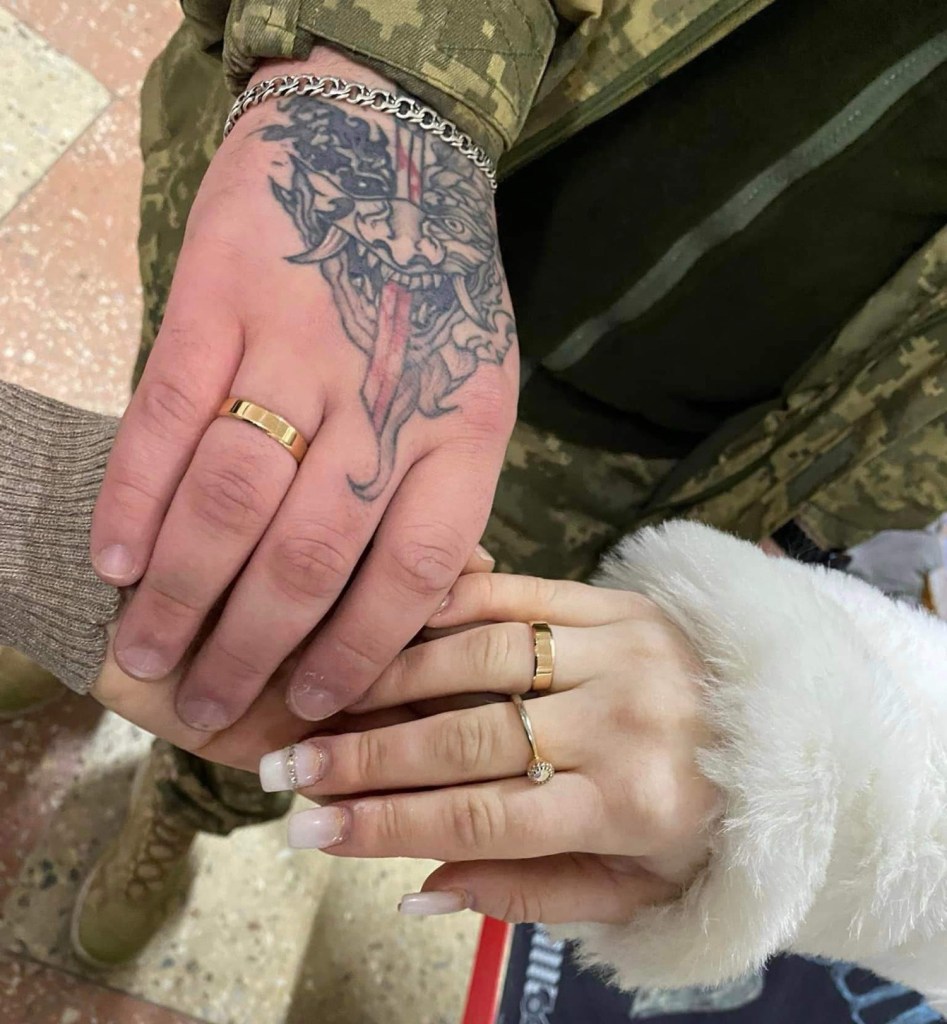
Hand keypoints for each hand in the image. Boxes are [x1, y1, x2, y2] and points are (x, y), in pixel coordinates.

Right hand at [90, 48, 517, 731]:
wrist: (385, 146)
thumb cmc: (437, 291)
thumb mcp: (477, 390)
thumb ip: (436, 490)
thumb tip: (386, 612)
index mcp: (465, 429)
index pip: (414, 572)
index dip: (356, 652)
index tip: (308, 705)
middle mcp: (384, 397)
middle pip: (311, 555)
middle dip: (252, 649)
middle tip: (208, 706)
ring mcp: (297, 347)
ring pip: (233, 499)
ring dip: (181, 594)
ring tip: (146, 655)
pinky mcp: (219, 300)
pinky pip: (168, 417)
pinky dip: (133, 497)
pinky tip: (112, 561)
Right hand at [267, 573, 719, 925]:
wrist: (792, 736)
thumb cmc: (703, 828)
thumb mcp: (632, 889)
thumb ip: (528, 891)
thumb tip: (415, 890)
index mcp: (631, 805)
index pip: (485, 818)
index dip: (388, 826)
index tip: (309, 831)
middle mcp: (625, 720)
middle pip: (472, 738)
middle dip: (369, 756)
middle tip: (290, 766)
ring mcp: (621, 647)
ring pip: (485, 656)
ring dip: (395, 676)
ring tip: (326, 694)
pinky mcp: (617, 599)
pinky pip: (519, 591)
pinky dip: (450, 604)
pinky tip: (393, 619)